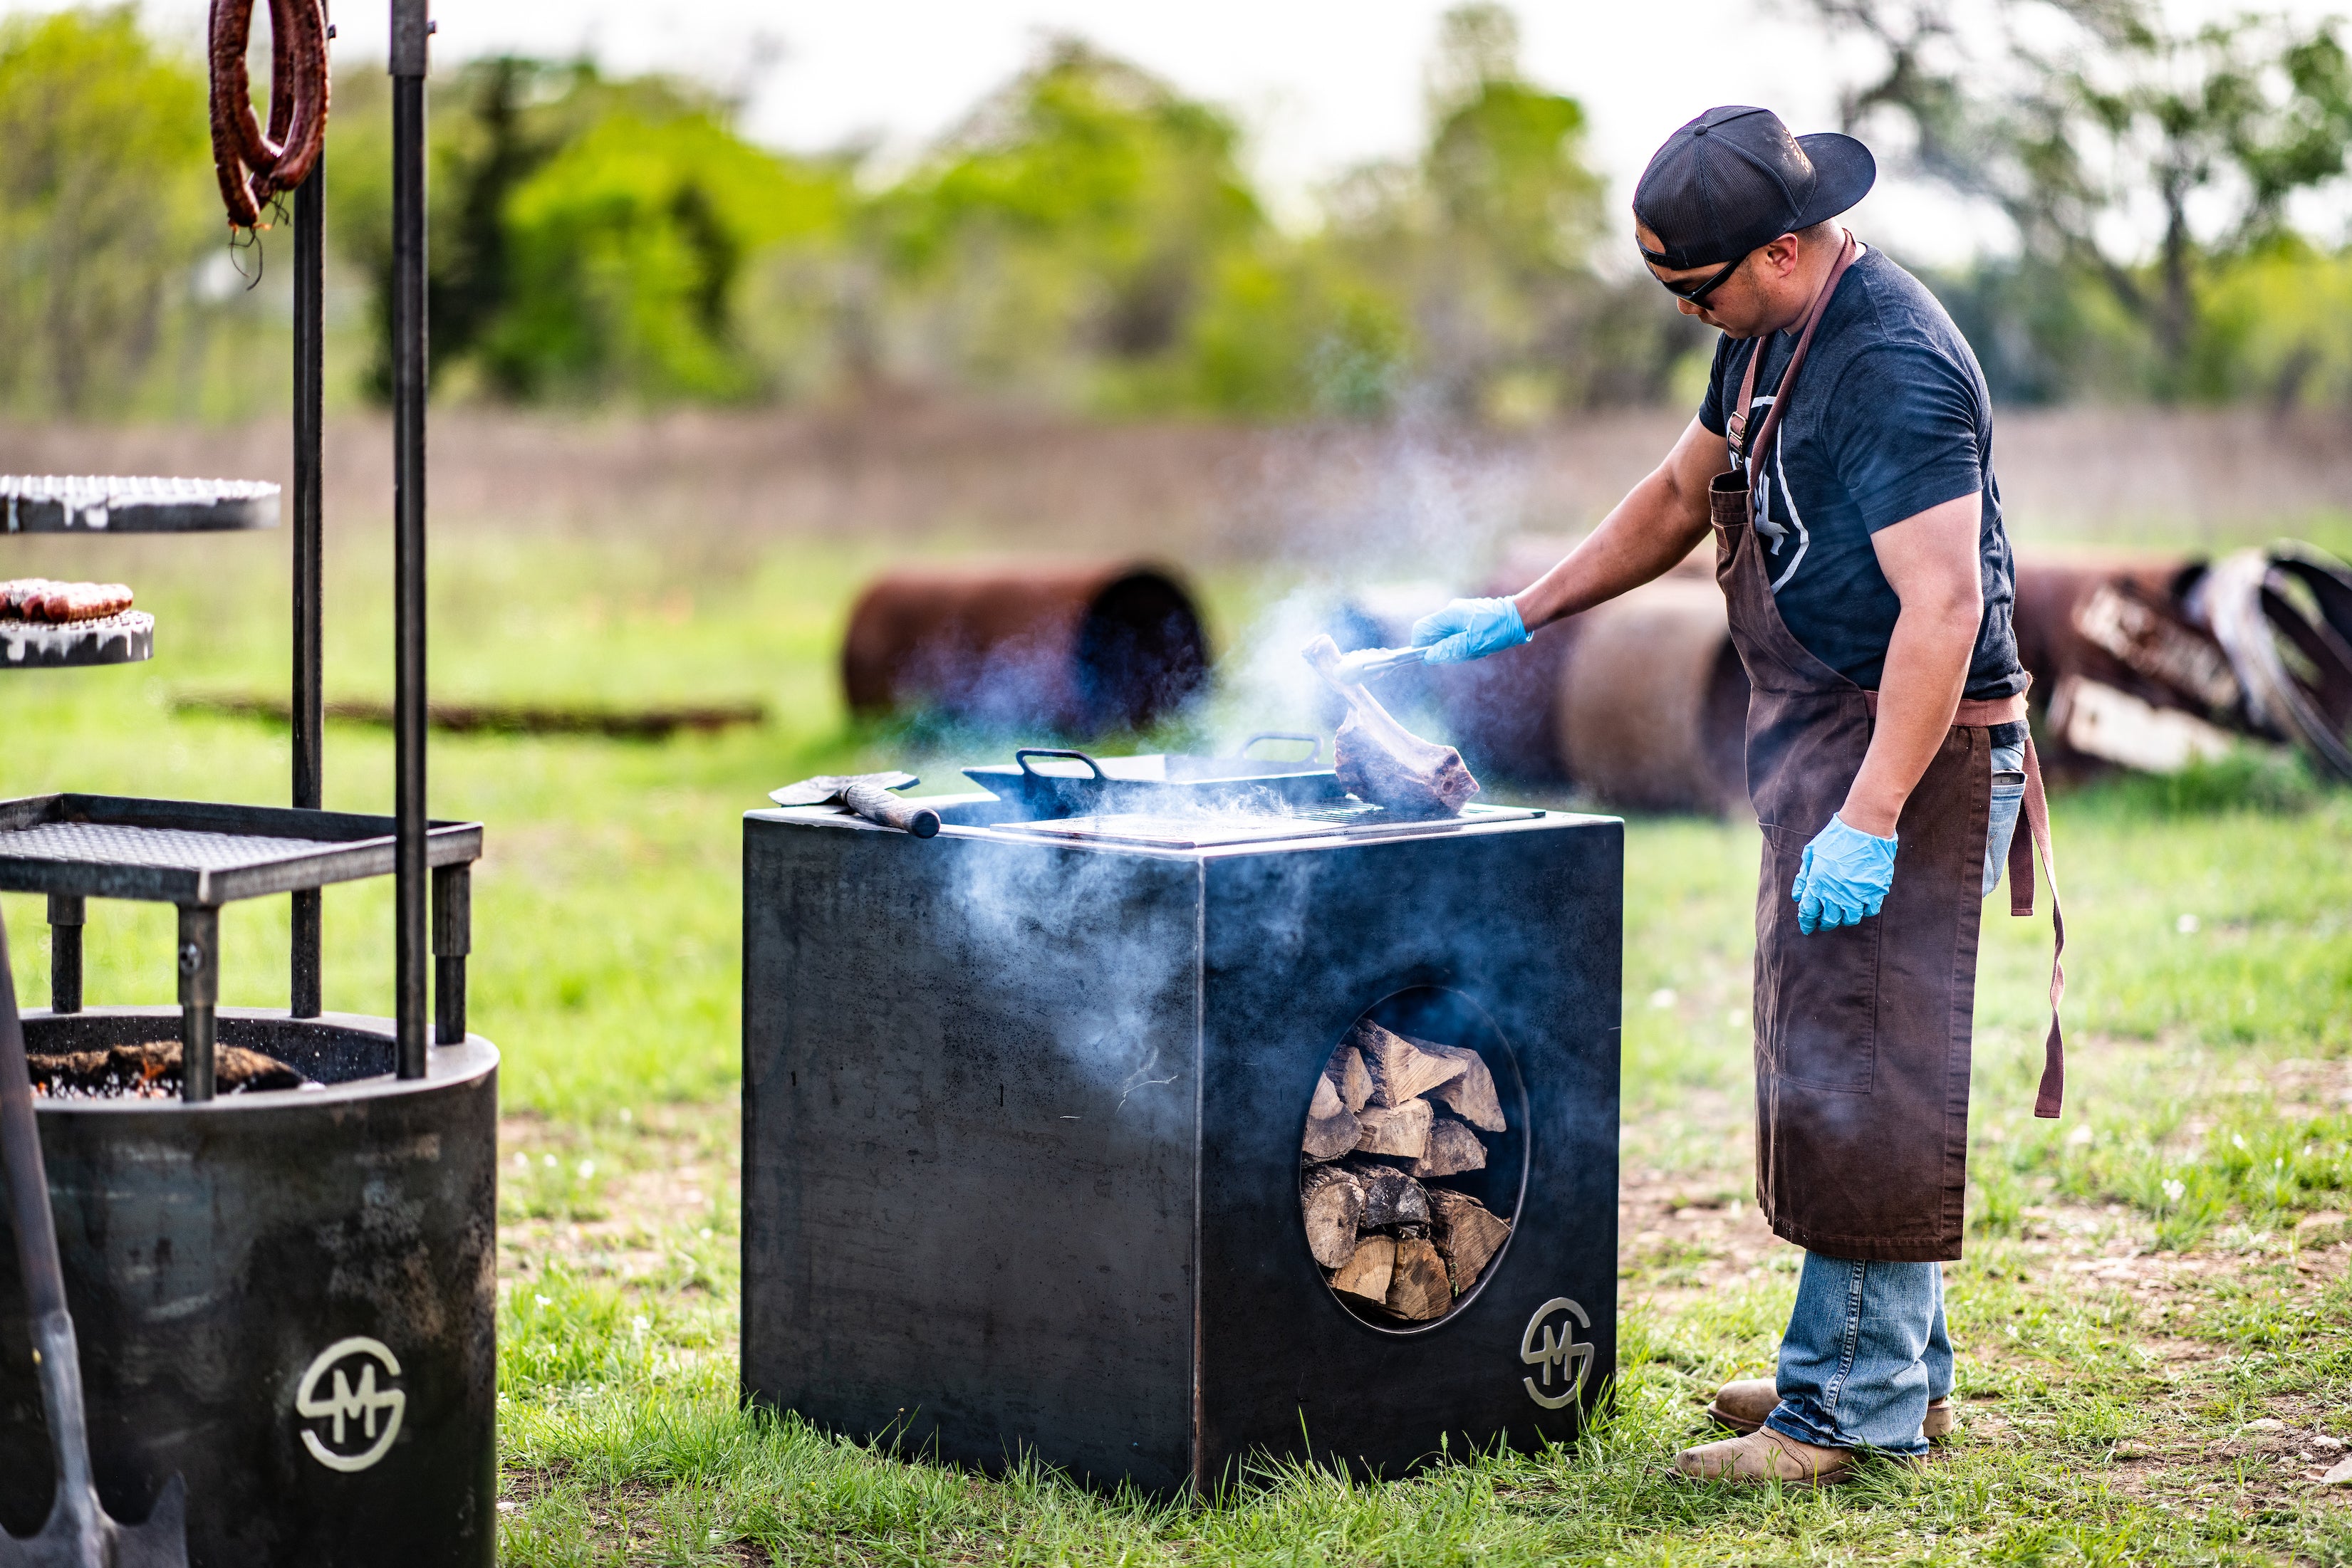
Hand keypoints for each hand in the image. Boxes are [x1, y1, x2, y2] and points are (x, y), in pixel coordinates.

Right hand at [1411, 597, 1530, 663]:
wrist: (1519, 617)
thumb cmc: (1498, 629)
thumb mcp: (1472, 644)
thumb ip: (1448, 650)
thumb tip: (1428, 656)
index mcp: (1449, 615)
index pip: (1421, 629)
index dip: (1419, 645)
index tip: (1426, 658)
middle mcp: (1451, 610)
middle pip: (1433, 633)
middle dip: (1442, 648)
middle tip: (1461, 655)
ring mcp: (1460, 612)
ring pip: (1445, 635)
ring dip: (1454, 646)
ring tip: (1475, 649)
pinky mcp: (1468, 616)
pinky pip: (1456, 632)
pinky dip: (1462, 642)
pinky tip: (1478, 644)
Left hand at [1791, 814, 1897, 933]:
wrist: (1864, 827)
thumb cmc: (1835, 838)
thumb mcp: (1811, 853)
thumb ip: (1803, 876)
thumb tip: (1797, 896)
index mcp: (1818, 884)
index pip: (1808, 912)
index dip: (1806, 922)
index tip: (1807, 927)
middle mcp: (1836, 893)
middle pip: (1829, 920)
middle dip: (1824, 924)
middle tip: (1823, 923)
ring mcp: (1857, 894)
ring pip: (1850, 919)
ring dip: (1844, 918)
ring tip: (1843, 913)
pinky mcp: (1875, 891)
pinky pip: (1870, 911)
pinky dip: (1865, 910)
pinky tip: (1861, 905)